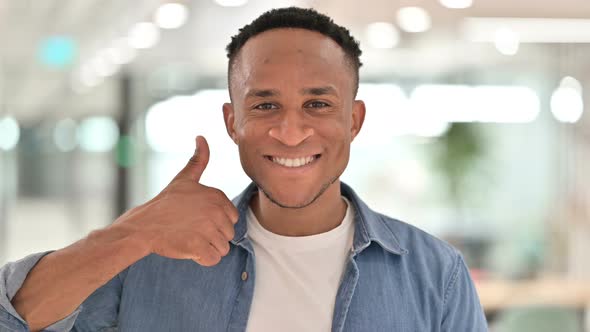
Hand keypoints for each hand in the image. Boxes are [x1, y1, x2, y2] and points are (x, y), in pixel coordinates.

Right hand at [117, 136, 238, 265]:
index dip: (216, 222)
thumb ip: (198, 160)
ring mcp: (207, 229)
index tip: (198, 219)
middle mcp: (215, 211)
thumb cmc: (164, 204)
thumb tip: (201, 137)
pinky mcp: (199, 247)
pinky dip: (203, 259)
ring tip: (190, 238)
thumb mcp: (184, 179)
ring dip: (208, 248)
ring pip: (223, 248)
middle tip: (191, 230)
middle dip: (212, 236)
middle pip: (228, 234)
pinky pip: (214, 259)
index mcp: (217, 195)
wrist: (142, 227)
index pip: (232, 218)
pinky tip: (190, 250)